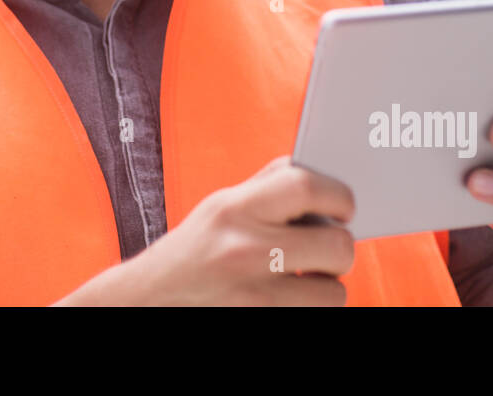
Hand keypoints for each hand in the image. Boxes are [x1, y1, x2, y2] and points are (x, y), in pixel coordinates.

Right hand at [53, 155, 354, 305]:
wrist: (150, 301)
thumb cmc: (193, 250)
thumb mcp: (221, 206)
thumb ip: (266, 186)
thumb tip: (320, 171)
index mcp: (235, 208)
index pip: (308, 186)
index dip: (339, 196)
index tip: (342, 207)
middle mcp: (244, 250)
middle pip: (337, 245)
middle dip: (340, 248)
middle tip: (325, 250)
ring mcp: (253, 296)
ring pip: (335, 293)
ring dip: (327, 287)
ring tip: (303, 280)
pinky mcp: (260, 323)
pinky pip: (315, 316)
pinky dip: (309, 308)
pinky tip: (287, 298)